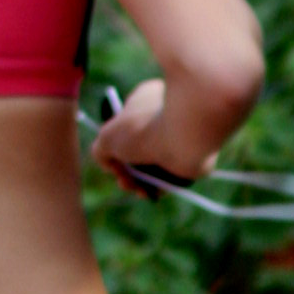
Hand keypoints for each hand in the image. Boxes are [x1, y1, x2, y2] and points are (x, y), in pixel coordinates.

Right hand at [93, 80, 212, 193]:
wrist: (184, 137)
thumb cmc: (144, 129)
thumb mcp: (108, 137)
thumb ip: (100, 151)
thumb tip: (111, 165)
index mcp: (146, 100)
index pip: (126, 124)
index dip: (115, 146)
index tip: (111, 160)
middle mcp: (165, 115)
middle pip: (138, 149)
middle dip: (126, 170)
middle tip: (123, 181)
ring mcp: (180, 137)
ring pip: (153, 165)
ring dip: (140, 182)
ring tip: (136, 190)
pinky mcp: (193, 155)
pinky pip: (171, 175)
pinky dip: (158, 187)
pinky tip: (151, 192)